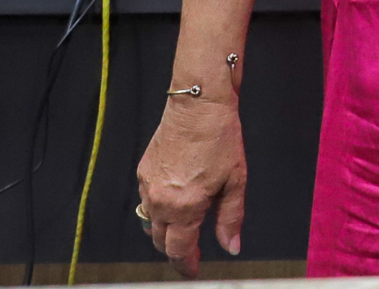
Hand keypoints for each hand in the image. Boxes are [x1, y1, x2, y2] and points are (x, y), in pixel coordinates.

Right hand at [137, 95, 246, 275]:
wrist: (198, 105)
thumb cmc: (221, 139)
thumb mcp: (236, 181)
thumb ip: (230, 218)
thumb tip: (230, 247)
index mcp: (184, 207)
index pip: (179, 250)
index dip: (186, 265)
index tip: (193, 272)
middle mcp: (160, 201)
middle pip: (161, 241)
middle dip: (176, 250)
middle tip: (193, 252)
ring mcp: (147, 187)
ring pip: (151, 223)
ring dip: (166, 231)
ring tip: (185, 228)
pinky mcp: (142, 173)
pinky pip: (147, 202)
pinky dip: (159, 209)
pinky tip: (176, 200)